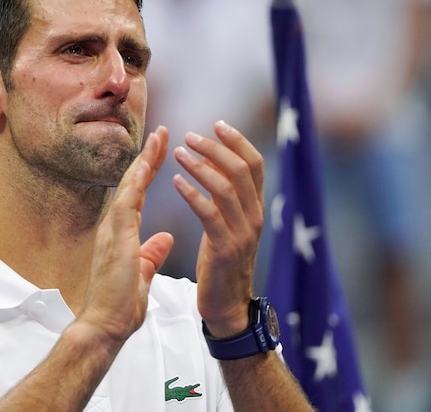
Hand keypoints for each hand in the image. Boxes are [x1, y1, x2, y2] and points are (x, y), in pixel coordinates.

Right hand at [78, 126, 173, 346]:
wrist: (104, 325)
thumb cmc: (119, 305)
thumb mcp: (141, 273)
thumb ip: (151, 253)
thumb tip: (165, 239)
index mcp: (121, 233)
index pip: (136, 194)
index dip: (148, 171)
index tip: (161, 151)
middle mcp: (113, 226)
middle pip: (131, 182)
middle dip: (147, 156)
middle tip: (161, 131)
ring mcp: (112, 229)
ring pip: (129, 185)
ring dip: (144, 160)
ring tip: (160, 136)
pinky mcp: (115, 237)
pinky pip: (126, 201)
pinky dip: (136, 181)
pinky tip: (147, 163)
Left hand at [172, 121, 264, 336]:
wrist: (226, 307)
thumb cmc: (221, 263)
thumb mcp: (227, 224)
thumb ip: (224, 196)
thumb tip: (214, 161)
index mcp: (255, 209)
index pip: (255, 164)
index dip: (237, 141)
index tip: (217, 124)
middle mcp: (254, 217)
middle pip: (242, 170)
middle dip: (216, 148)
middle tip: (190, 136)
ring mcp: (243, 233)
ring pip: (226, 188)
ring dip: (201, 166)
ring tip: (178, 154)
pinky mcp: (226, 249)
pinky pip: (210, 214)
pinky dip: (193, 194)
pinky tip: (175, 182)